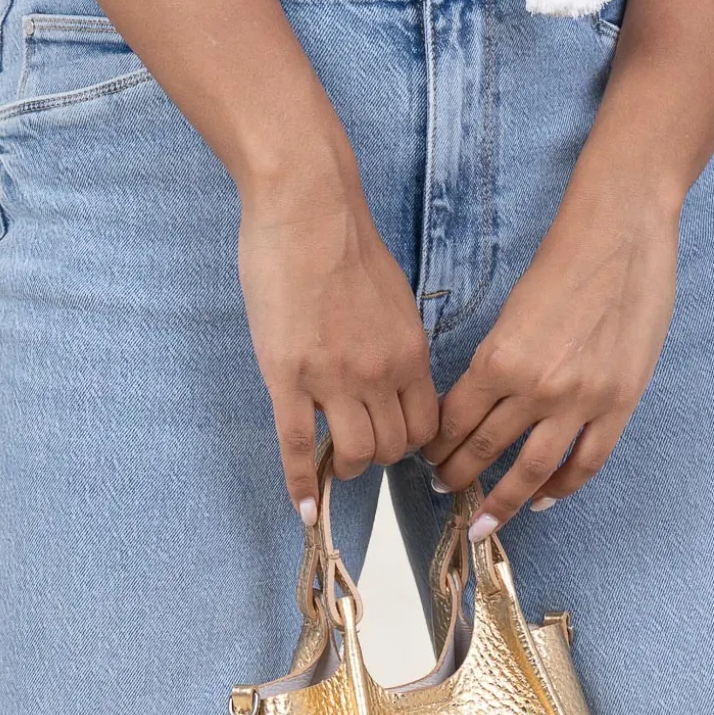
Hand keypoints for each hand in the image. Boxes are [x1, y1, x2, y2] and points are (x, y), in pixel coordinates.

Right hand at [238, 166, 438, 520]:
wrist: (307, 204)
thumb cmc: (344, 241)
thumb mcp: (393, 297)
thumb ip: (396, 343)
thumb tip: (393, 374)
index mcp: (409, 352)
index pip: (425, 426)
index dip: (410, 443)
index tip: (391, 441)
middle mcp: (380, 373)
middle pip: (391, 448)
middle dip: (376, 456)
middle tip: (355, 448)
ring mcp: (333, 379)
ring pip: (353, 454)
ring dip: (344, 467)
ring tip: (332, 462)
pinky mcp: (288, 377)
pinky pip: (298, 447)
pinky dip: (302, 485)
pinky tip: (305, 510)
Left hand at [422, 189, 678, 536]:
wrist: (622, 230)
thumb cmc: (562, 262)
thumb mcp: (510, 313)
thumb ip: (495, 364)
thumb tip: (475, 408)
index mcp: (498, 360)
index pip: (453, 422)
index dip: (435, 448)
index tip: (426, 460)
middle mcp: (535, 387)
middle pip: (484, 451)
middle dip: (456, 478)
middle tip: (441, 491)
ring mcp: (580, 400)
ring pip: (531, 470)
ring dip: (501, 501)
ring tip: (483, 520)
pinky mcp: (618, 403)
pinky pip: (585, 462)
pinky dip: (562, 487)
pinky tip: (542, 498)